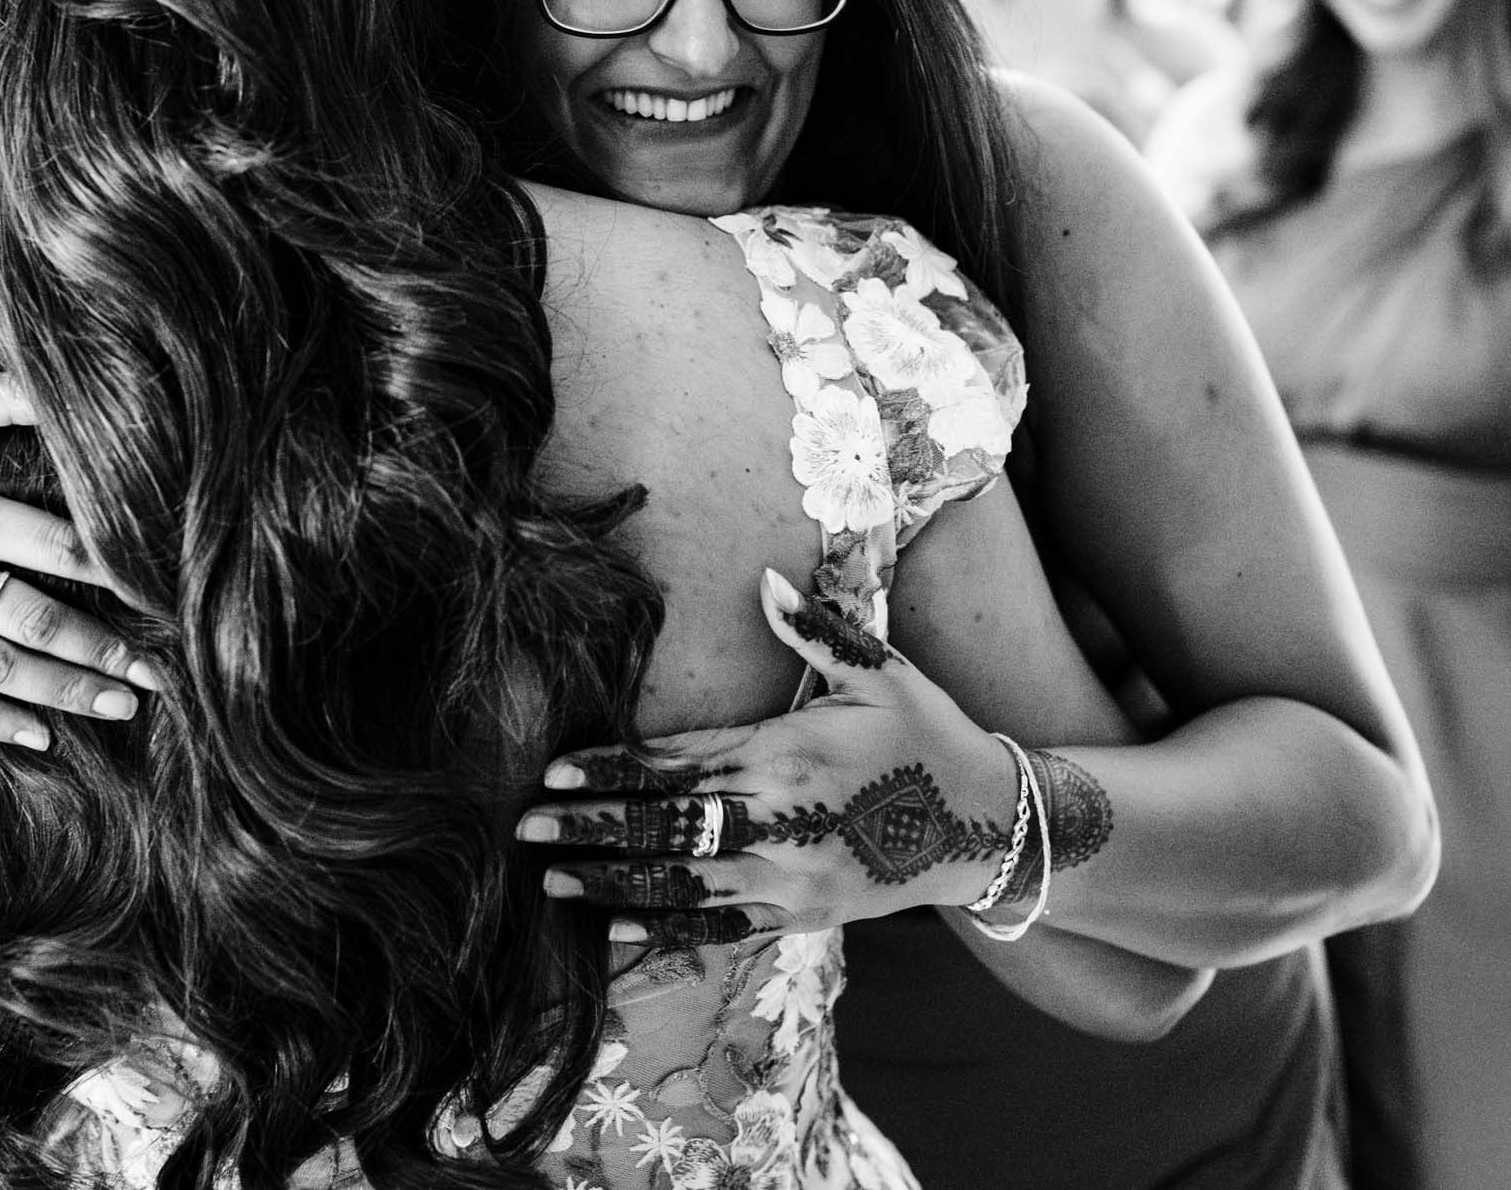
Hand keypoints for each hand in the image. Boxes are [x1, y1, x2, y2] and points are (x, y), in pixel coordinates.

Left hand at [515, 567, 1022, 944]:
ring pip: (682, 886)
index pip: (678, 763)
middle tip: (523, 827)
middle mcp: (779, 823)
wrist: (987, 825)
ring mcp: (790, 877)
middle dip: (589, 828)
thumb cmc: (928, 734)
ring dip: (611, 884)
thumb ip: (817, 628)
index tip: (553, 769)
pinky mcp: (803, 915)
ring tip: (551, 880)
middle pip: (665, 828)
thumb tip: (765, 578)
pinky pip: (720, 928)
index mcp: (787, 756)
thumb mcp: (882, 669)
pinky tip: (613, 933)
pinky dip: (664, 932)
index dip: (610, 768)